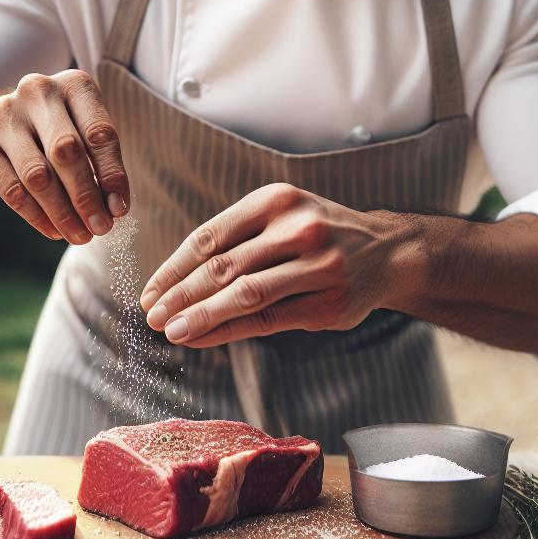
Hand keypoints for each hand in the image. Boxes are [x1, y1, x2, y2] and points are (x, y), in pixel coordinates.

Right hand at [0, 69, 128, 243]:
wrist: (2, 125)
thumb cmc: (58, 132)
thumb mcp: (84, 134)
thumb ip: (100, 165)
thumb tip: (113, 210)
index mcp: (73, 84)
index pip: (99, 133)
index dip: (112, 175)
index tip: (119, 209)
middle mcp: (37, 91)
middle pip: (66, 152)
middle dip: (86, 197)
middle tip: (100, 228)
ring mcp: (3, 116)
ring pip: (37, 176)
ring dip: (62, 213)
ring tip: (79, 235)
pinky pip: (12, 190)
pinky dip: (36, 216)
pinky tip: (53, 230)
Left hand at [139, 183, 418, 347]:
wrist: (388, 252)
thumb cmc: (319, 236)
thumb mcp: (281, 217)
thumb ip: (236, 241)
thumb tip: (174, 284)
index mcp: (276, 200)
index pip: (210, 237)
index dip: (173, 268)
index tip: (149, 292)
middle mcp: (298, 228)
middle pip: (223, 266)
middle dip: (180, 295)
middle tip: (151, 316)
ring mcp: (318, 266)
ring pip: (244, 294)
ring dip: (200, 316)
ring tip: (171, 331)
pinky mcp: (329, 303)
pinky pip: (267, 319)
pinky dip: (228, 330)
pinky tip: (203, 338)